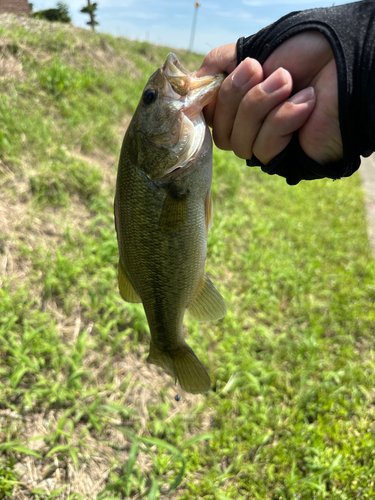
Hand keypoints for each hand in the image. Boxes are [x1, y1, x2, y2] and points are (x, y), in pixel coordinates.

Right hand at [197, 32, 342, 165]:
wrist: (346, 61)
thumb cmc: (305, 51)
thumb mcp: (252, 48)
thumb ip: (218, 64)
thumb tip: (190, 84)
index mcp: (239, 104)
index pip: (207, 118)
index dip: (207, 102)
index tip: (216, 79)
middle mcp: (249, 127)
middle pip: (219, 132)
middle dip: (235, 97)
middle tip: (258, 69)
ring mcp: (267, 145)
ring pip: (239, 143)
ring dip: (261, 105)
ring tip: (287, 81)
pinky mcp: (286, 159)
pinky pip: (266, 149)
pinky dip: (284, 120)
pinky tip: (306, 102)